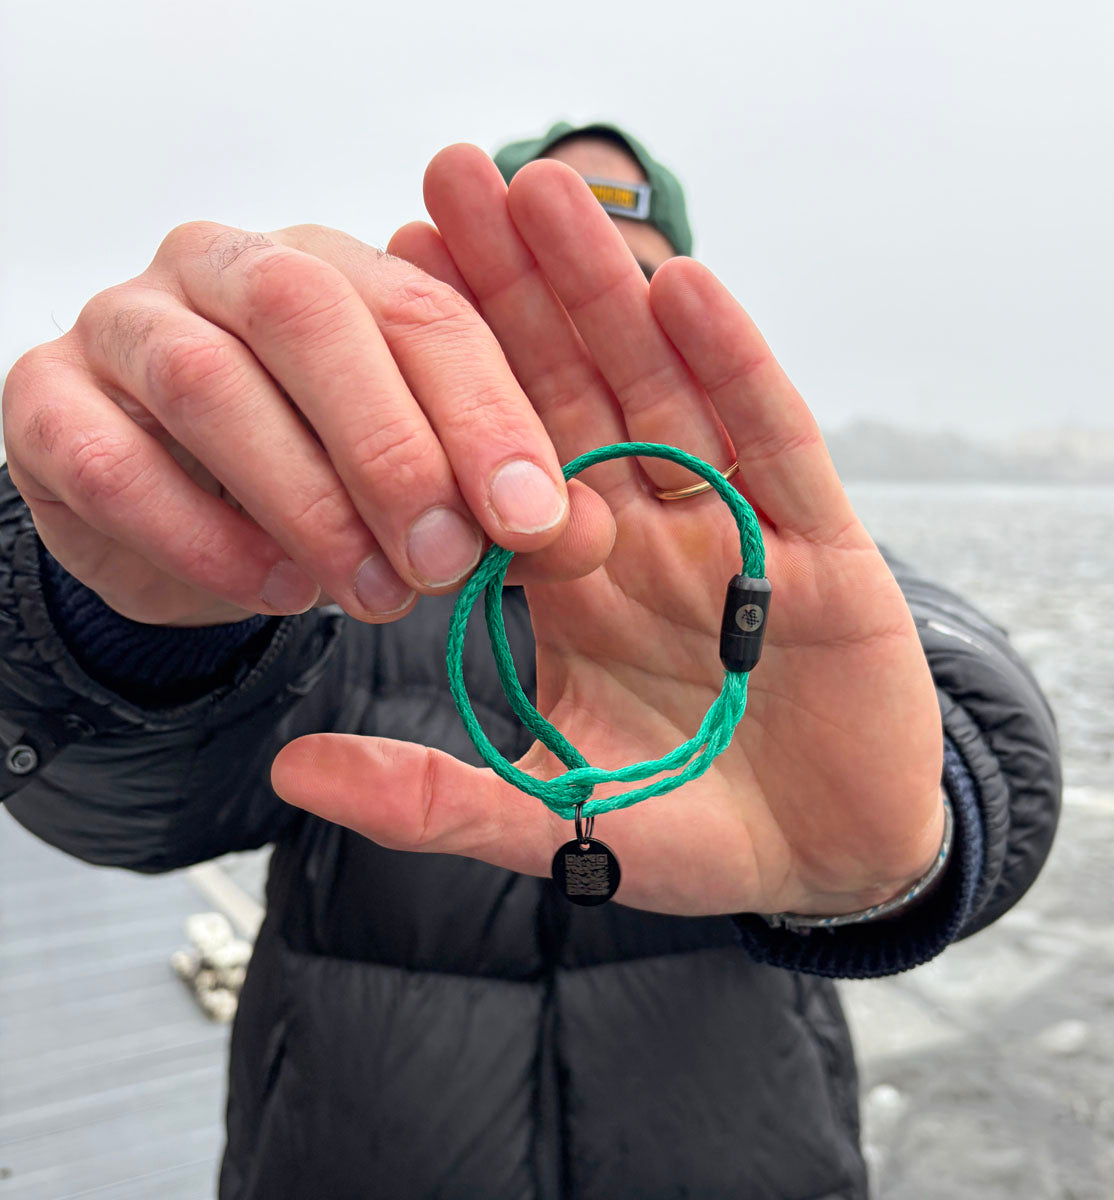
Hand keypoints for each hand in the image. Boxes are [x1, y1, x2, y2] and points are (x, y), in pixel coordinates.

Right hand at [2, 223, 614, 626]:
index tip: (532, 518)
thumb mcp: (424, 494)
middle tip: (442, 564)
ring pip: (206, 379)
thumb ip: (497, 506)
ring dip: (302, 500)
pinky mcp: (48, 401)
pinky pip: (108, 457)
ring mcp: (127, 324)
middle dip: (391, 448)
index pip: (426, 312)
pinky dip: (198, 535)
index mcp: (343, 271)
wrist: (176, 514)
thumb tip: (579, 532)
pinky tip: (268, 588)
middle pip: (310, 316)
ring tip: (367, 593)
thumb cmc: (317, 485)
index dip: (485, 414)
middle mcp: (230, 270)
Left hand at [271, 145, 945, 918]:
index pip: (494, 461)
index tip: (373, 283)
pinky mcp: (822, 546)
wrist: (830, 857)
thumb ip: (434, 797)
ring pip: (664, 393)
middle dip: (512, 291)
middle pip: (571, 394)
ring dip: (608, 295)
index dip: (438, 375)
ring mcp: (733, 531)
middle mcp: (644, 536)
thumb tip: (292, 771)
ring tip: (548, 190)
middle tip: (449, 180)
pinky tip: (684, 284)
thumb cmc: (693, 831)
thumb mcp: (557, 822)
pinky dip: (735, 369)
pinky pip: (772, 444)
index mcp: (572, 585)